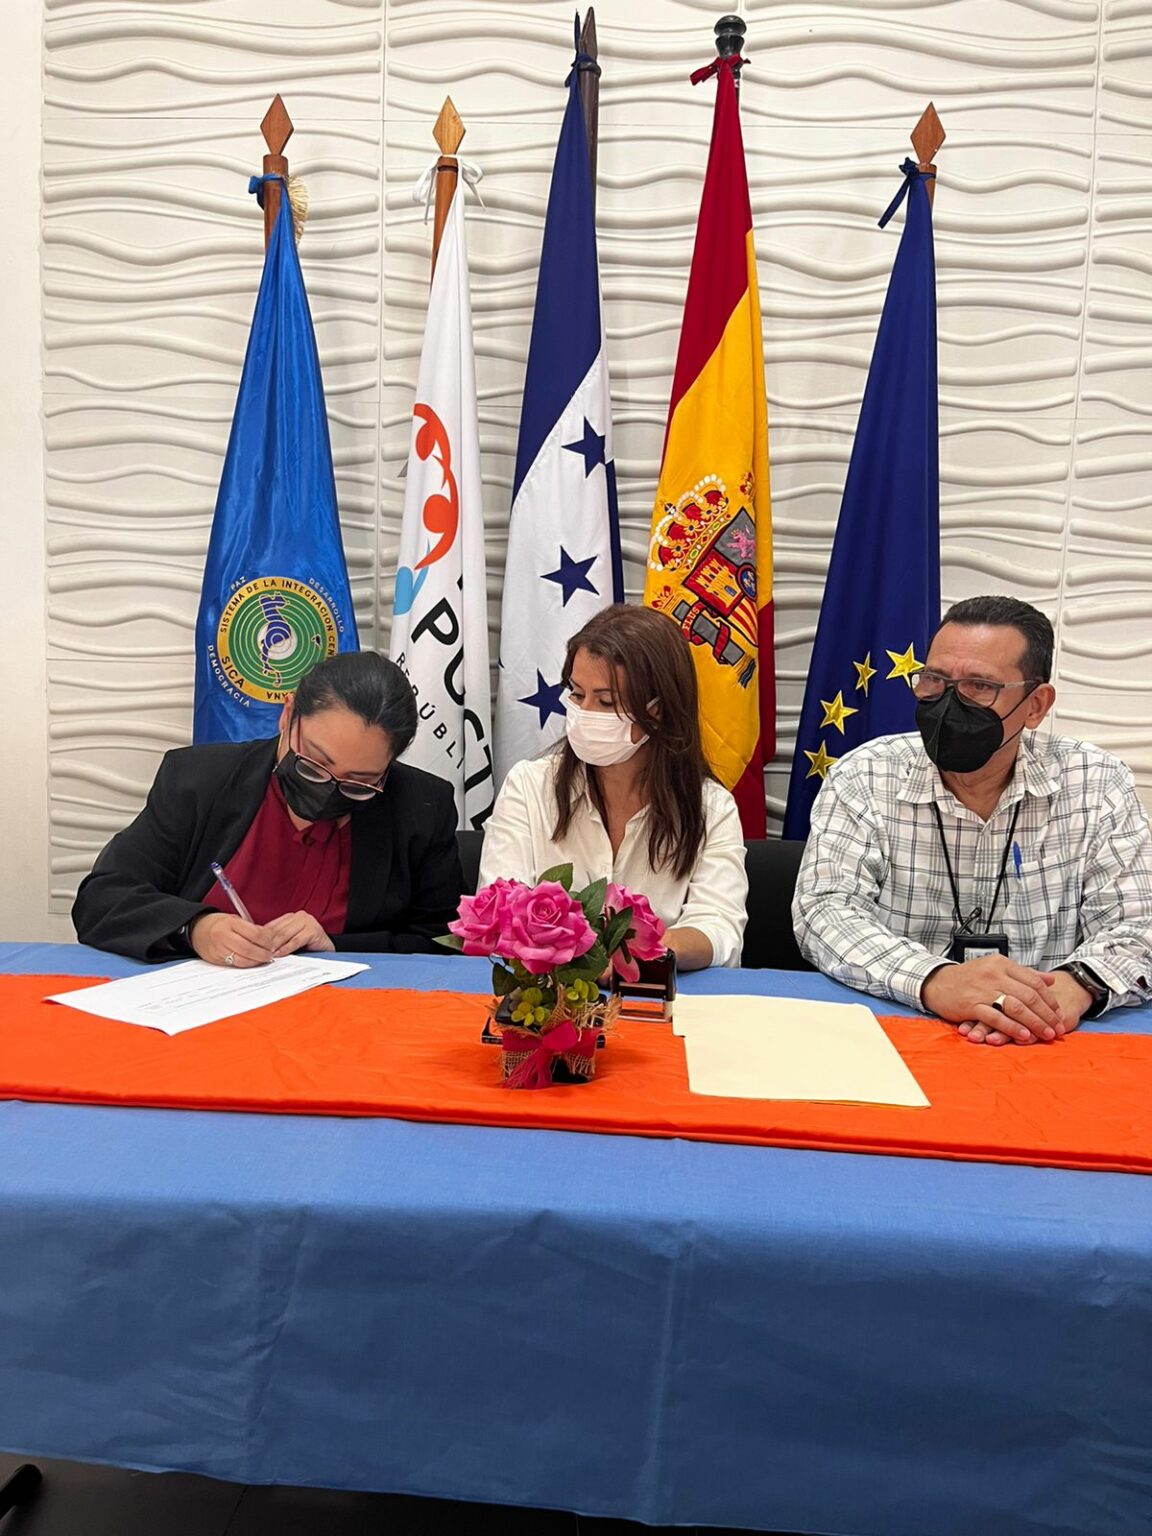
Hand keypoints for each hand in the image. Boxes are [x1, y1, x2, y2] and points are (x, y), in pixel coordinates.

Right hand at [189, 912, 273, 968]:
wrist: (197, 930)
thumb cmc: (218, 924)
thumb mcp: (234, 919)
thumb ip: (250, 928)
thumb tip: (268, 938)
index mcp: (230, 923)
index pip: (254, 933)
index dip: (266, 940)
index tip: (271, 943)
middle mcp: (224, 936)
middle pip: (248, 949)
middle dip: (263, 954)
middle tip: (270, 954)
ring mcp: (219, 949)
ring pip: (242, 959)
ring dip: (256, 961)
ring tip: (263, 959)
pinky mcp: (216, 959)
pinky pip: (234, 964)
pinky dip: (246, 964)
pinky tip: (252, 962)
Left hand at [264, 910, 335, 957]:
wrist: (327, 949)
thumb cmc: (307, 946)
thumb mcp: (289, 940)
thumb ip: (277, 939)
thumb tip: (258, 945)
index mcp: (291, 917)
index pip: (272, 925)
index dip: (262, 937)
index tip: (254, 946)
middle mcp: (299, 916)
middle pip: (278, 930)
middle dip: (267, 943)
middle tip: (258, 953)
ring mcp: (308, 922)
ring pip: (285, 934)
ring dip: (275, 946)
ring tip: (267, 954)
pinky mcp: (314, 930)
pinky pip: (296, 940)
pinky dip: (286, 948)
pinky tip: (280, 954)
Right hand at [961, 969, 1092, 1044]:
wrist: (937, 983)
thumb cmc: (969, 977)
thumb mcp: (996, 968)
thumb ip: (1023, 974)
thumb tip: (1050, 979)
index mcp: (1002, 964)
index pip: (1034, 981)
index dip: (1050, 999)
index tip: (1058, 1013)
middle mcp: (994, 974)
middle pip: (1028, 995)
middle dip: (1047, 1014)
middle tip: (1057, 1028)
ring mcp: (982, 990)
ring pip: (1016, 1006)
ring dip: (1034, 1022)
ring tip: (1046, 1034)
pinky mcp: (971, 1005)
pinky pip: (996, 1017)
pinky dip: (1012, 1027)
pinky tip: (1024, 1035)